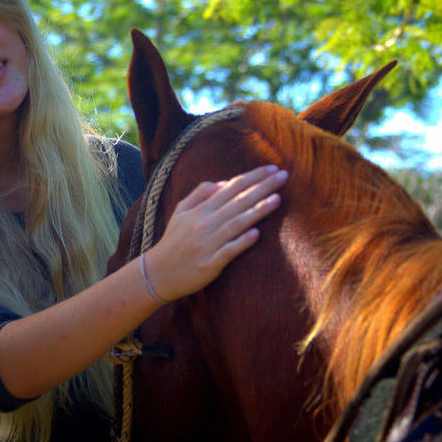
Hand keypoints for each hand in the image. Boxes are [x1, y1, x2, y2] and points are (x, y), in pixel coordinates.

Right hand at [144, 164, 287, 301]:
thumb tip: (223, 183)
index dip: (253, 177)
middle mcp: (205, 223)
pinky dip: (242, 242)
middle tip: (283, 176)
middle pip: (238, 202)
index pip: (231, 188)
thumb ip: (200, 194)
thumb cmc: (173, 241)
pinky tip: (257, 234)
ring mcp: (208, 244)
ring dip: (258, 211)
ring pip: (236, 223)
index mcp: (200, 210)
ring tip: (277, 199)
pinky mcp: (210, 264)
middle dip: (262, 187)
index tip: (272, 169)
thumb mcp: (180, 211)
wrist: (158, 273)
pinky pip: (228, 251)